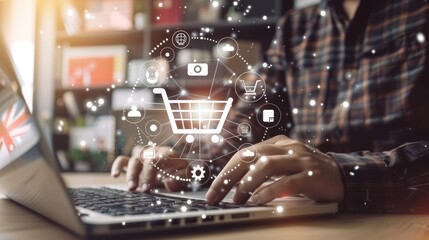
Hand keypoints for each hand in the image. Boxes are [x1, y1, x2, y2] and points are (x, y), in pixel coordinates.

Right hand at [111, 146, 188, 191]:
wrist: (175, 167)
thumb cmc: (180, 171)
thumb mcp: (186, 175)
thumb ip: (180, 179)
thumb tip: (168, 183)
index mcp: (167, 153)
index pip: (158, 157)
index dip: (152, 171)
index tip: (150, 185)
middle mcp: (153, 152)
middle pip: (145, 159)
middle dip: (144, 175)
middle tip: (145, 189)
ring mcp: (142, 156)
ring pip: (133, 160)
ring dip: (131, 174)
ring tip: (131, 188)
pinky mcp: (133, 162)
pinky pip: (122, 160)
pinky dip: (117, 166)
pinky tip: (114, 175)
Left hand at [206, 135, 343, 204]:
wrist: (344, 175)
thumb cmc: (308, 172)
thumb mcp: (284, 166)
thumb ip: (264, 169)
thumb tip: (235, 185)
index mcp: (277, 144)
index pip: (244, 154)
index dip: (226, 172)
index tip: (213, 190)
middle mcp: (287, 147)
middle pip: (250, 157)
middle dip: (229, 177)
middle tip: (215, 195)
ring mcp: (300, 159)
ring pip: (267, 165)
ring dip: (247, 183)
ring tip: (237, 198)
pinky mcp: (311, 175)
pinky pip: (287, 181)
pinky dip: (270, 191)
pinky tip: (258, 200)